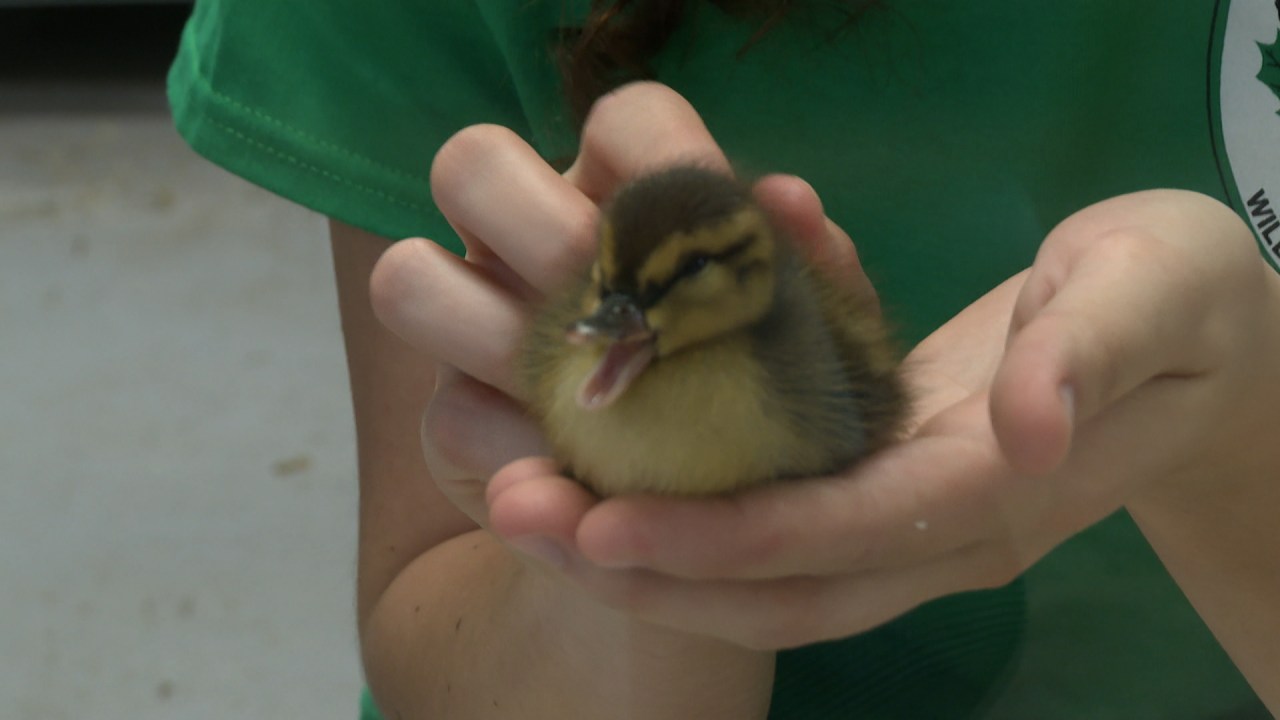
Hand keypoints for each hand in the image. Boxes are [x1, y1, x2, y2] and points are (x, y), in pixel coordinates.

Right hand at [370, 81, 867, 563]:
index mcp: (625, 199)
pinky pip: (452, 417)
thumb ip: (811, 274)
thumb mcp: (805, 344)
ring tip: (577, 395)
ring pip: (409, 278)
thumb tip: (789, 198)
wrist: (707, 517)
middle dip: (536, 226)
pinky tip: (584, 479)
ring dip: (482, 333)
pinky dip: (521, 457)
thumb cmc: (761, 399)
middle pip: (473, 163)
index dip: (660, 156)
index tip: (716, 230)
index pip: (623, 119)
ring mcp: (477, 327)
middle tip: (616, 306)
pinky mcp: (456, 421)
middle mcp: (532, 242)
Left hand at [372, 82, 1278, 655]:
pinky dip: (682, 513)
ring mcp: (906, 527)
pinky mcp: (880, 491)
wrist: (1194, 345)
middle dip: (644, 569)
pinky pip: (770, 526)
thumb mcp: (1150, 292)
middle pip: (776, 586)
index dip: (722, 539)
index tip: (602, 524)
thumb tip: (1026, 426)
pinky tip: (596, 471)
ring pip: (760, 577)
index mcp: (993, 490)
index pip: (840, 534)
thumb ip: (1087, 358)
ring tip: (521, 503)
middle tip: (513, 513)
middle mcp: (937, 537)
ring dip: (640, 557)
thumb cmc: (1175, 296)